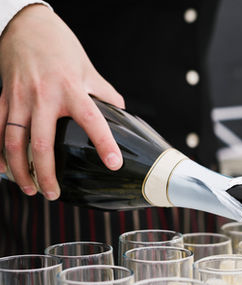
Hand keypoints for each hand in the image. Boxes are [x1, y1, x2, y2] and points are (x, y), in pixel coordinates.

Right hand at [0, 4, 123, 199]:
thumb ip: (104, 94)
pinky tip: (1, 170)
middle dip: (46, 174)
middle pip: (42, 143)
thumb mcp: (89, 70)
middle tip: (53, 194)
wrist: (27, 25)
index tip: (114, 164)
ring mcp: (19, 97)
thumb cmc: (61, 48)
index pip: (92, 120)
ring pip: (13, 141)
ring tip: (29, 189)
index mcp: (72, 90)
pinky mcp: (2, 97)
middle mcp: (44, 96)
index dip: (104, 143)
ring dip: (20, 170)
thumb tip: (121, 114)